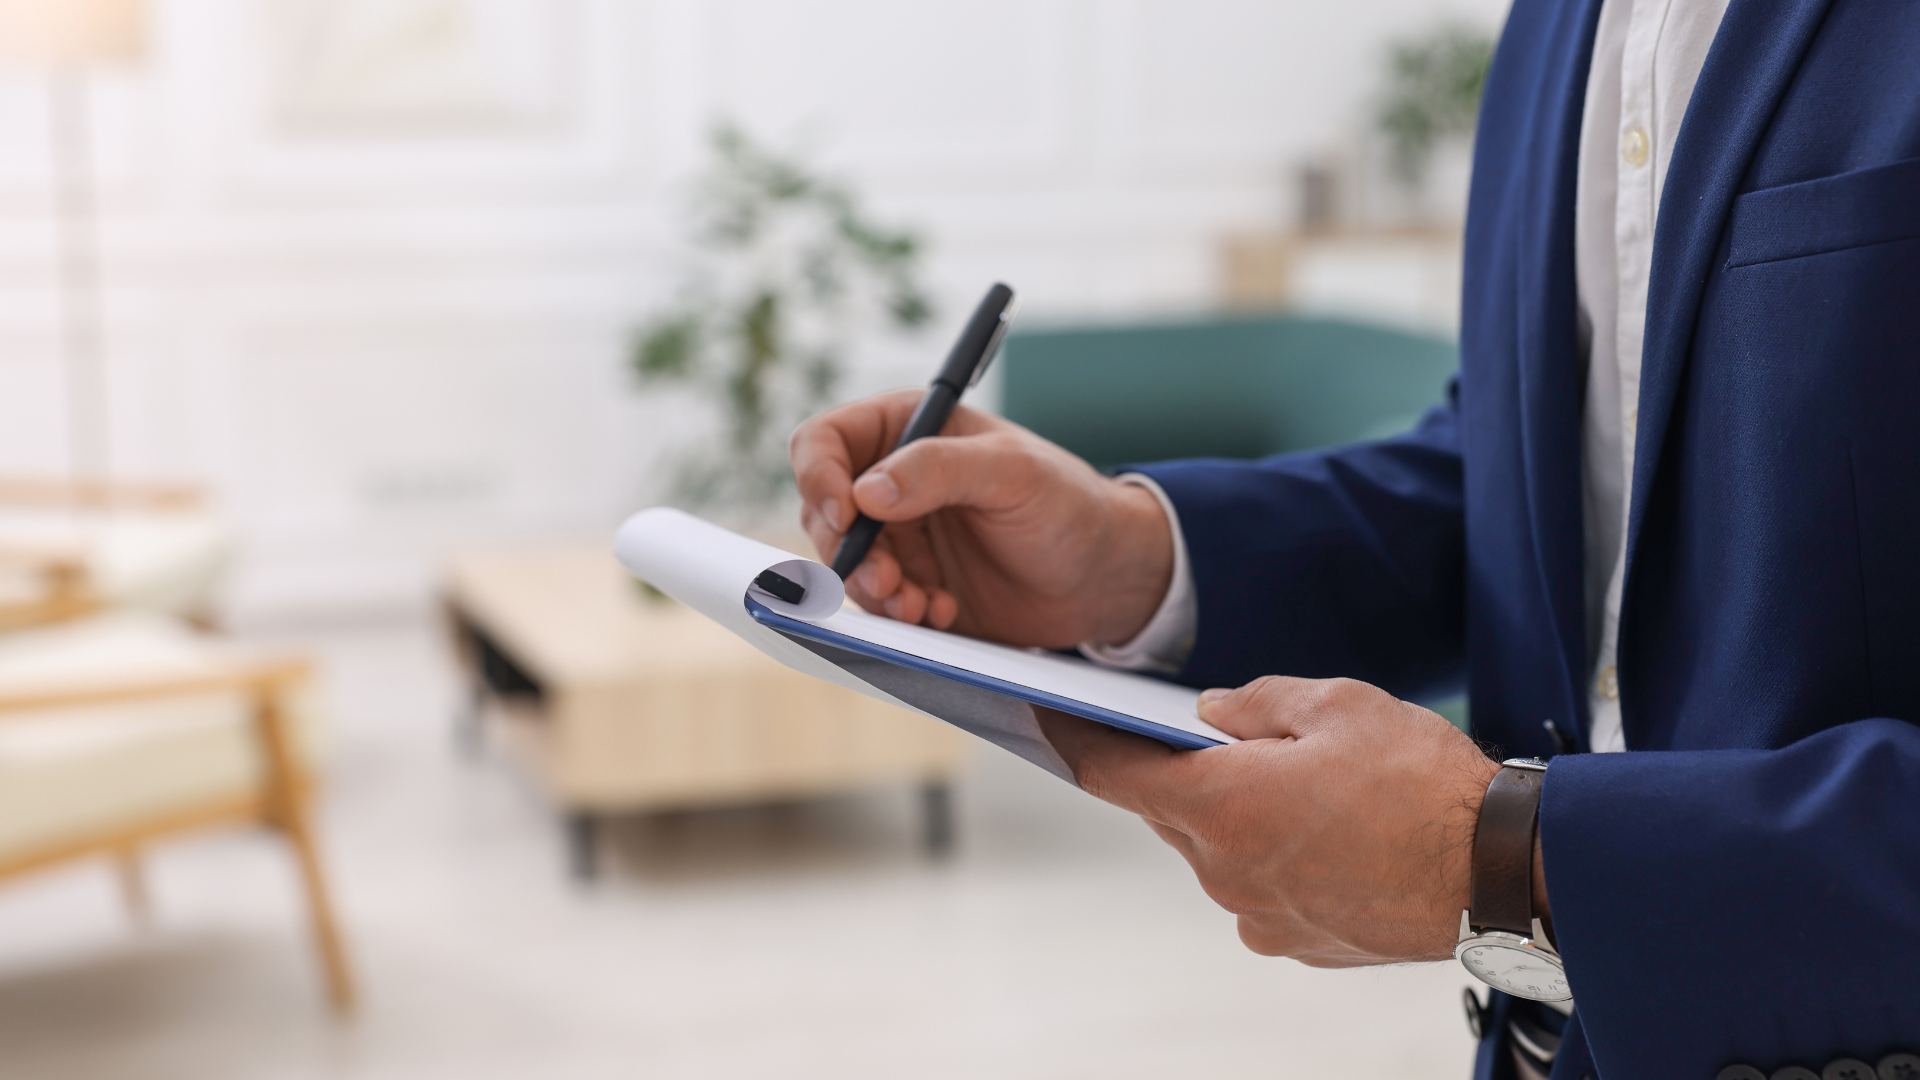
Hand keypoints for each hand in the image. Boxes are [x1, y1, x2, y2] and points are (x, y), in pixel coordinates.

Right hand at [789, 390, 1171, 647]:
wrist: (1104, 577)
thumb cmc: (1068, 504)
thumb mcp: (1011, 473)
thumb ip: (938, 471)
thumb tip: (865, 492)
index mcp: (907, 430)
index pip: (825, 441)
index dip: (819, 476)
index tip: (845, 516)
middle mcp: (892, 481)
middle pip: (823, 511)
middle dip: (847, 551)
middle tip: (888, 580)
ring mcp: (900, 537)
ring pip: (845, 565)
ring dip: (873, 590)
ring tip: (919, 606)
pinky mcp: (913, 586)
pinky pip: (878, 604)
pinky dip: (900, 614)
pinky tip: (943, 613)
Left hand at [1037, 676, 1510, 966]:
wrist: (1504, 873)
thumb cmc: (1424, 781)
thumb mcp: (1337, 704)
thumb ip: (1254, 705)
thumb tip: (1206, 716)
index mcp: (1221, 806)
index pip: (1111, 773)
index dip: (1073, 739)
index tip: (1047, 716)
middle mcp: (1224, 872)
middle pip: (1170, 813)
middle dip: (1183, 773)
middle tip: (1214, 737)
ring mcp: (1259, 916)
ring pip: (1219, 852)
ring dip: (1238, 817)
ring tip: (1301, 785)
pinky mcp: (1297, 943)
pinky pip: (1261, 889)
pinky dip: (1275, 857)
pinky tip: (1328, 833)